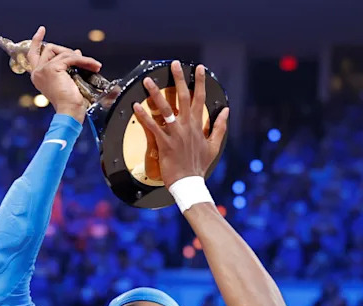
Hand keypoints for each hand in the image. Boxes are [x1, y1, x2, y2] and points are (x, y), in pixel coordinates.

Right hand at [25, 26, 101, 120]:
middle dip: (67, 51)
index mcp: (38, 76)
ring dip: (80, 58)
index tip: (41, 30)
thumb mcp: (66, 80)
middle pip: (50, 48)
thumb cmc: (69, 103)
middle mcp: (37, 72)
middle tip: (81, 58)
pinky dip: (85, 61)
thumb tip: (76, 52)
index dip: (37, 41)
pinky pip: (71, 57)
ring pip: (63, 52)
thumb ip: (67, 66)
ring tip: (92, 65)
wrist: (69, 112)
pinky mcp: (52, 68)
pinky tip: (93, 66)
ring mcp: (44, 69)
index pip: (33, 54)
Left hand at [133, 61, 228, 186]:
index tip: (198, 68)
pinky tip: (136, 106)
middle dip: (179, 79)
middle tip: (175, 64)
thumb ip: (220, 127)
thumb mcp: (214, 146)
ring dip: (156, 93)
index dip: (200, 82)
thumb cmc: (199, 166)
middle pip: (184, 97)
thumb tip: (226, 111)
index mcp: (198, 126)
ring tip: (148, 81)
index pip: (200, 99)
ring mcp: (175, 134)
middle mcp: (187, 126)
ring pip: (165, 109)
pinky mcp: (164, 143)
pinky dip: (144, 116)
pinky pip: (152, 127)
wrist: (189, 183)